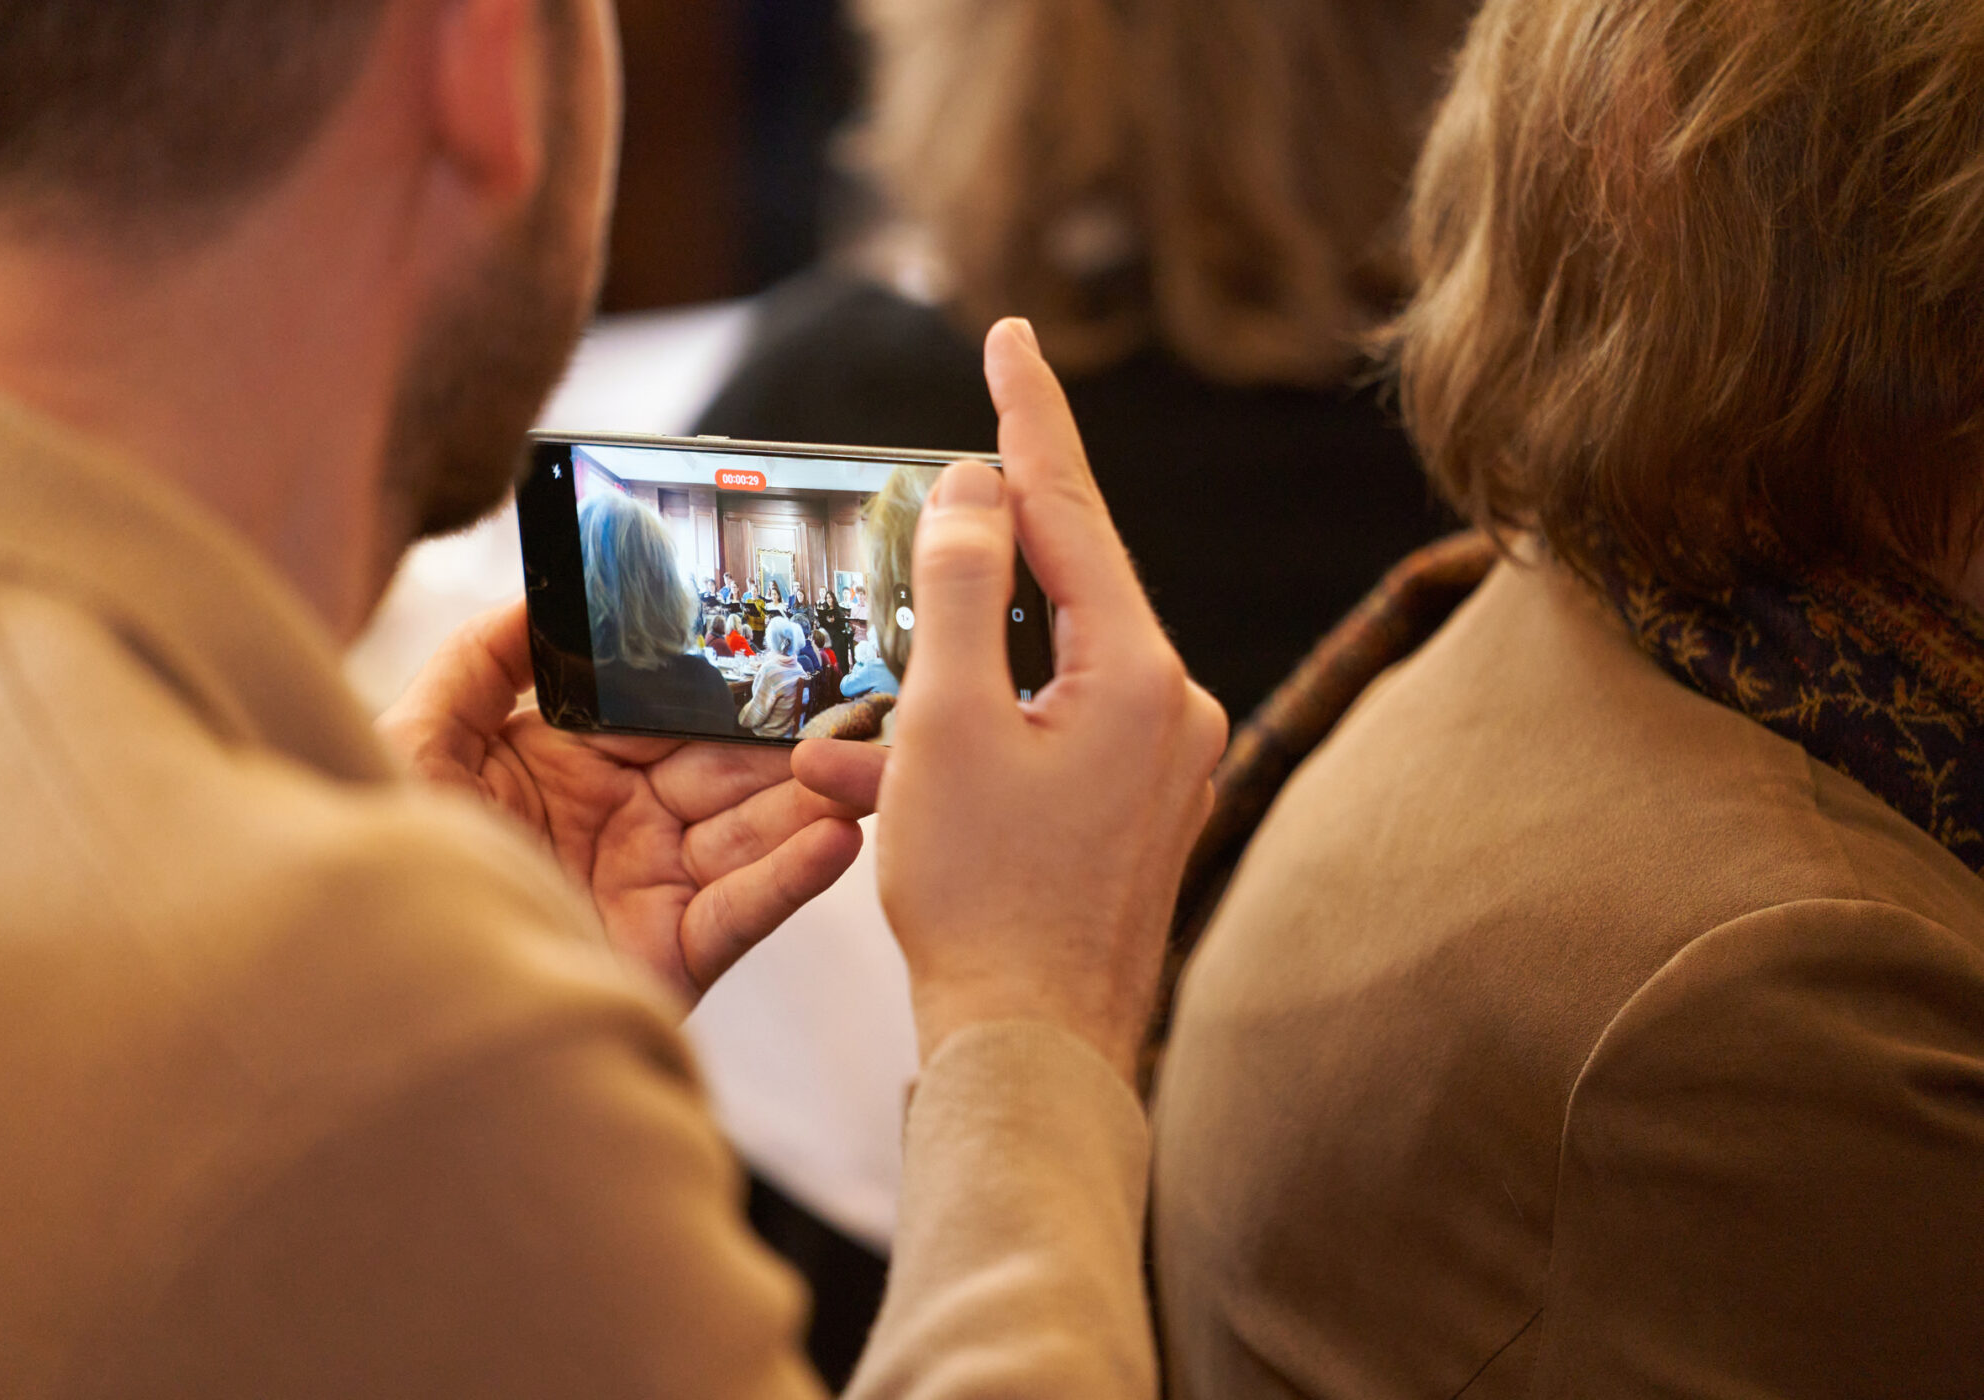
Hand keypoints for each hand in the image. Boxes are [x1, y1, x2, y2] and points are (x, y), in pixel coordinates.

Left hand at [377, 603, 886, 1008]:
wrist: (374, 992)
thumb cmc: (385, 864)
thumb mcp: (417, 740)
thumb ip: (482, 661)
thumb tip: (543, 592)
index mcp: (573, 766)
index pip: (668, 711)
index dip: (722, 679)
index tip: (782, 641)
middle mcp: (623, 822)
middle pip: (726, 767)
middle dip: (792, 735)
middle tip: (862, 694)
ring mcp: (653, 887)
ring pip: (753, 830)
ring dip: (813, 795)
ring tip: (866, 758)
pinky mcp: (674, 954)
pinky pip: (746, 909)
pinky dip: (793, 876)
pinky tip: (836, 837)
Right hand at [872, 319, 1229, 1083]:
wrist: (1032, 1053)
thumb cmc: (983, 898)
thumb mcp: (947, 725)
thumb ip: (965, 588)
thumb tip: (982, 488)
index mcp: (1141, 673)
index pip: (1075, 510)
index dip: (1032, 416)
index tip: (1013, 335)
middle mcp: (1169, 708)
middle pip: (1060, 587)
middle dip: (971, 565)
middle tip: (924, 507)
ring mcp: (1154, 764)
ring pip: (1032, 672)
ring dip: (939, 683)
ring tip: (856, 729)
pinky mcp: (1126, 810)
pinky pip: (1035, 736)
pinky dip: (962, 740)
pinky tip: (878, 781)